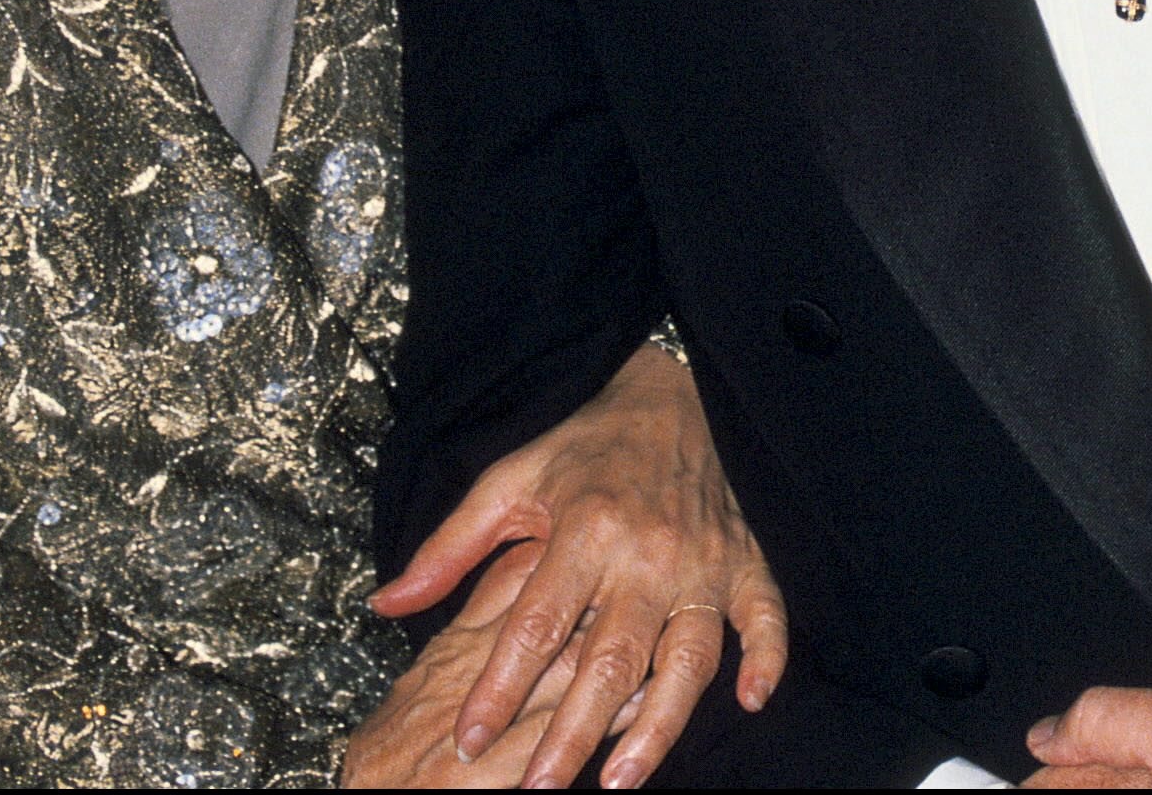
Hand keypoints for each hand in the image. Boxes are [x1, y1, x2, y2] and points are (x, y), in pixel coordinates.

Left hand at [370, 342, 789, 788]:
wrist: (671, 395)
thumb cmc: (581, 448)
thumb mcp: (506, 482)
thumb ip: (448, 548)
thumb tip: (385, 606)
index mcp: (584, 529)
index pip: (535, 625)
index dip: (499, 687)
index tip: (466, 740)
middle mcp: (646, 553)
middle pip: (609, 658)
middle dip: (571, 733)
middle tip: (539, 789)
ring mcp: (703, 563)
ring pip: (688, 657)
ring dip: (659, 724)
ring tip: (622, 780)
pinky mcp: (747, 564)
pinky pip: (765, 618)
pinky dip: (766, 660)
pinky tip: (751, 702)